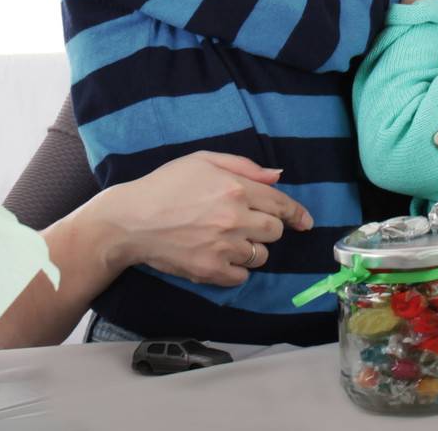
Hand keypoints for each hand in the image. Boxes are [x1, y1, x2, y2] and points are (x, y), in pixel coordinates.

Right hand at [101, 152, 313, 285]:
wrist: (131, 220)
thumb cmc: (166, 185)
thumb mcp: (203, 160)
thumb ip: (245, 166)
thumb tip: (278, 176)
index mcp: (236, 188)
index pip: (281, 204)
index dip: (297, 214)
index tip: (306, 222)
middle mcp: (235, 218)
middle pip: (275, 232)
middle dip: (267, 228)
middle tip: (247, 225)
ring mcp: (224, 247)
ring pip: (260, 256)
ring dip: (252, 249)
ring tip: (227, 240)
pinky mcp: (210, 271)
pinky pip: (241, 276)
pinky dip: (236, 269)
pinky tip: (219, 256)